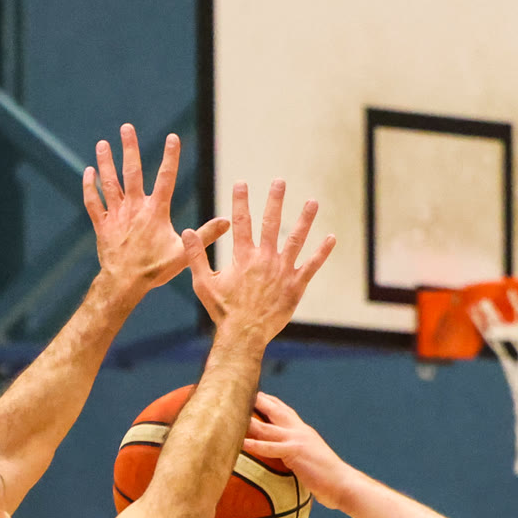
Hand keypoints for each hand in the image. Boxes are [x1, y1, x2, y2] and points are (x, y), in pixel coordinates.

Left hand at [84, 126, 194, 298]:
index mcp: (155, 212)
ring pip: (109, 183)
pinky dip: (89, 187)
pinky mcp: (103, 225)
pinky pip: (93, 202)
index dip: (171, 157)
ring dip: (105, 162)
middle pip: (131, 172)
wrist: (125, 283)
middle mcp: (134, 208)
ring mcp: (117, 215)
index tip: (173, 137)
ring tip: (102, 143)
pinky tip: (88, 172)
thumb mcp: (184, 254)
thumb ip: (205, 235)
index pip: (166, 178)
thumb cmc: (155, 270)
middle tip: (127, 128)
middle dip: (130, 148)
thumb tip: (227, 221)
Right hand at [186, 179, 334, 340]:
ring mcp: (282, 271)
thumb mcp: (203, 283)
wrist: (244, 335)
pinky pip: (311, 266)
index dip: (241, 201)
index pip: (241, 221)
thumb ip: (196, 256)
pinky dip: (322, 252)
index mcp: (243, 256)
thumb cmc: (223, 311)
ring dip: (304, 219)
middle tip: (280, 181)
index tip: (241, 183)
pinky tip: (331, 238)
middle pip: (271, 223)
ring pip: (295, 239)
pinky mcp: (295, 286)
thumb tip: (187, 232)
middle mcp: (264, 259)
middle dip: (275, 200)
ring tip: (313, 202)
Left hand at [242, 391, 356, 506]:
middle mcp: (299, 430)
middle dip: (256, 400)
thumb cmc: (329, 480)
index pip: (284, 411)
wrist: (344, 484)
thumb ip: (300, 457)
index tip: (254, 394)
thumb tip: (292, 464)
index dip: (268, 401)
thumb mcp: (312, 461)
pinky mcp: (295, 452)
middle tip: (236, 392)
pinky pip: (269, 447)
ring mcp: (297, 439)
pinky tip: (241, 443)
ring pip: (266, 427)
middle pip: (274, 410)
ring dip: (248, 421)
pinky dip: (255, 445)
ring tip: (229, 414)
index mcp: (304, 432)